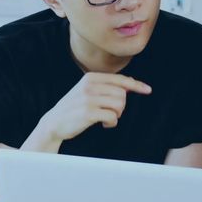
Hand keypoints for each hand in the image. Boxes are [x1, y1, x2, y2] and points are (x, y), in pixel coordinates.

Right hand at [25, 73, 151, 150]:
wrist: (53, 123)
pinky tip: (104, 124)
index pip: (120, 79)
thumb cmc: (74, 108)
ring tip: (106, 118)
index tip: (148, 90)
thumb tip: (130, 84)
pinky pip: (113, 117)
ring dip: (117, 115)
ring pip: (119, 104)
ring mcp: (88, 98)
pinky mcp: (88, 112)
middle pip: (122, 94)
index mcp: (91, 77)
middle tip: (111, 113)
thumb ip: (105, 86)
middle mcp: (90, 85)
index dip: (136, 85)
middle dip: (121, 106)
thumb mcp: (87, 91)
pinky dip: (112, 123)